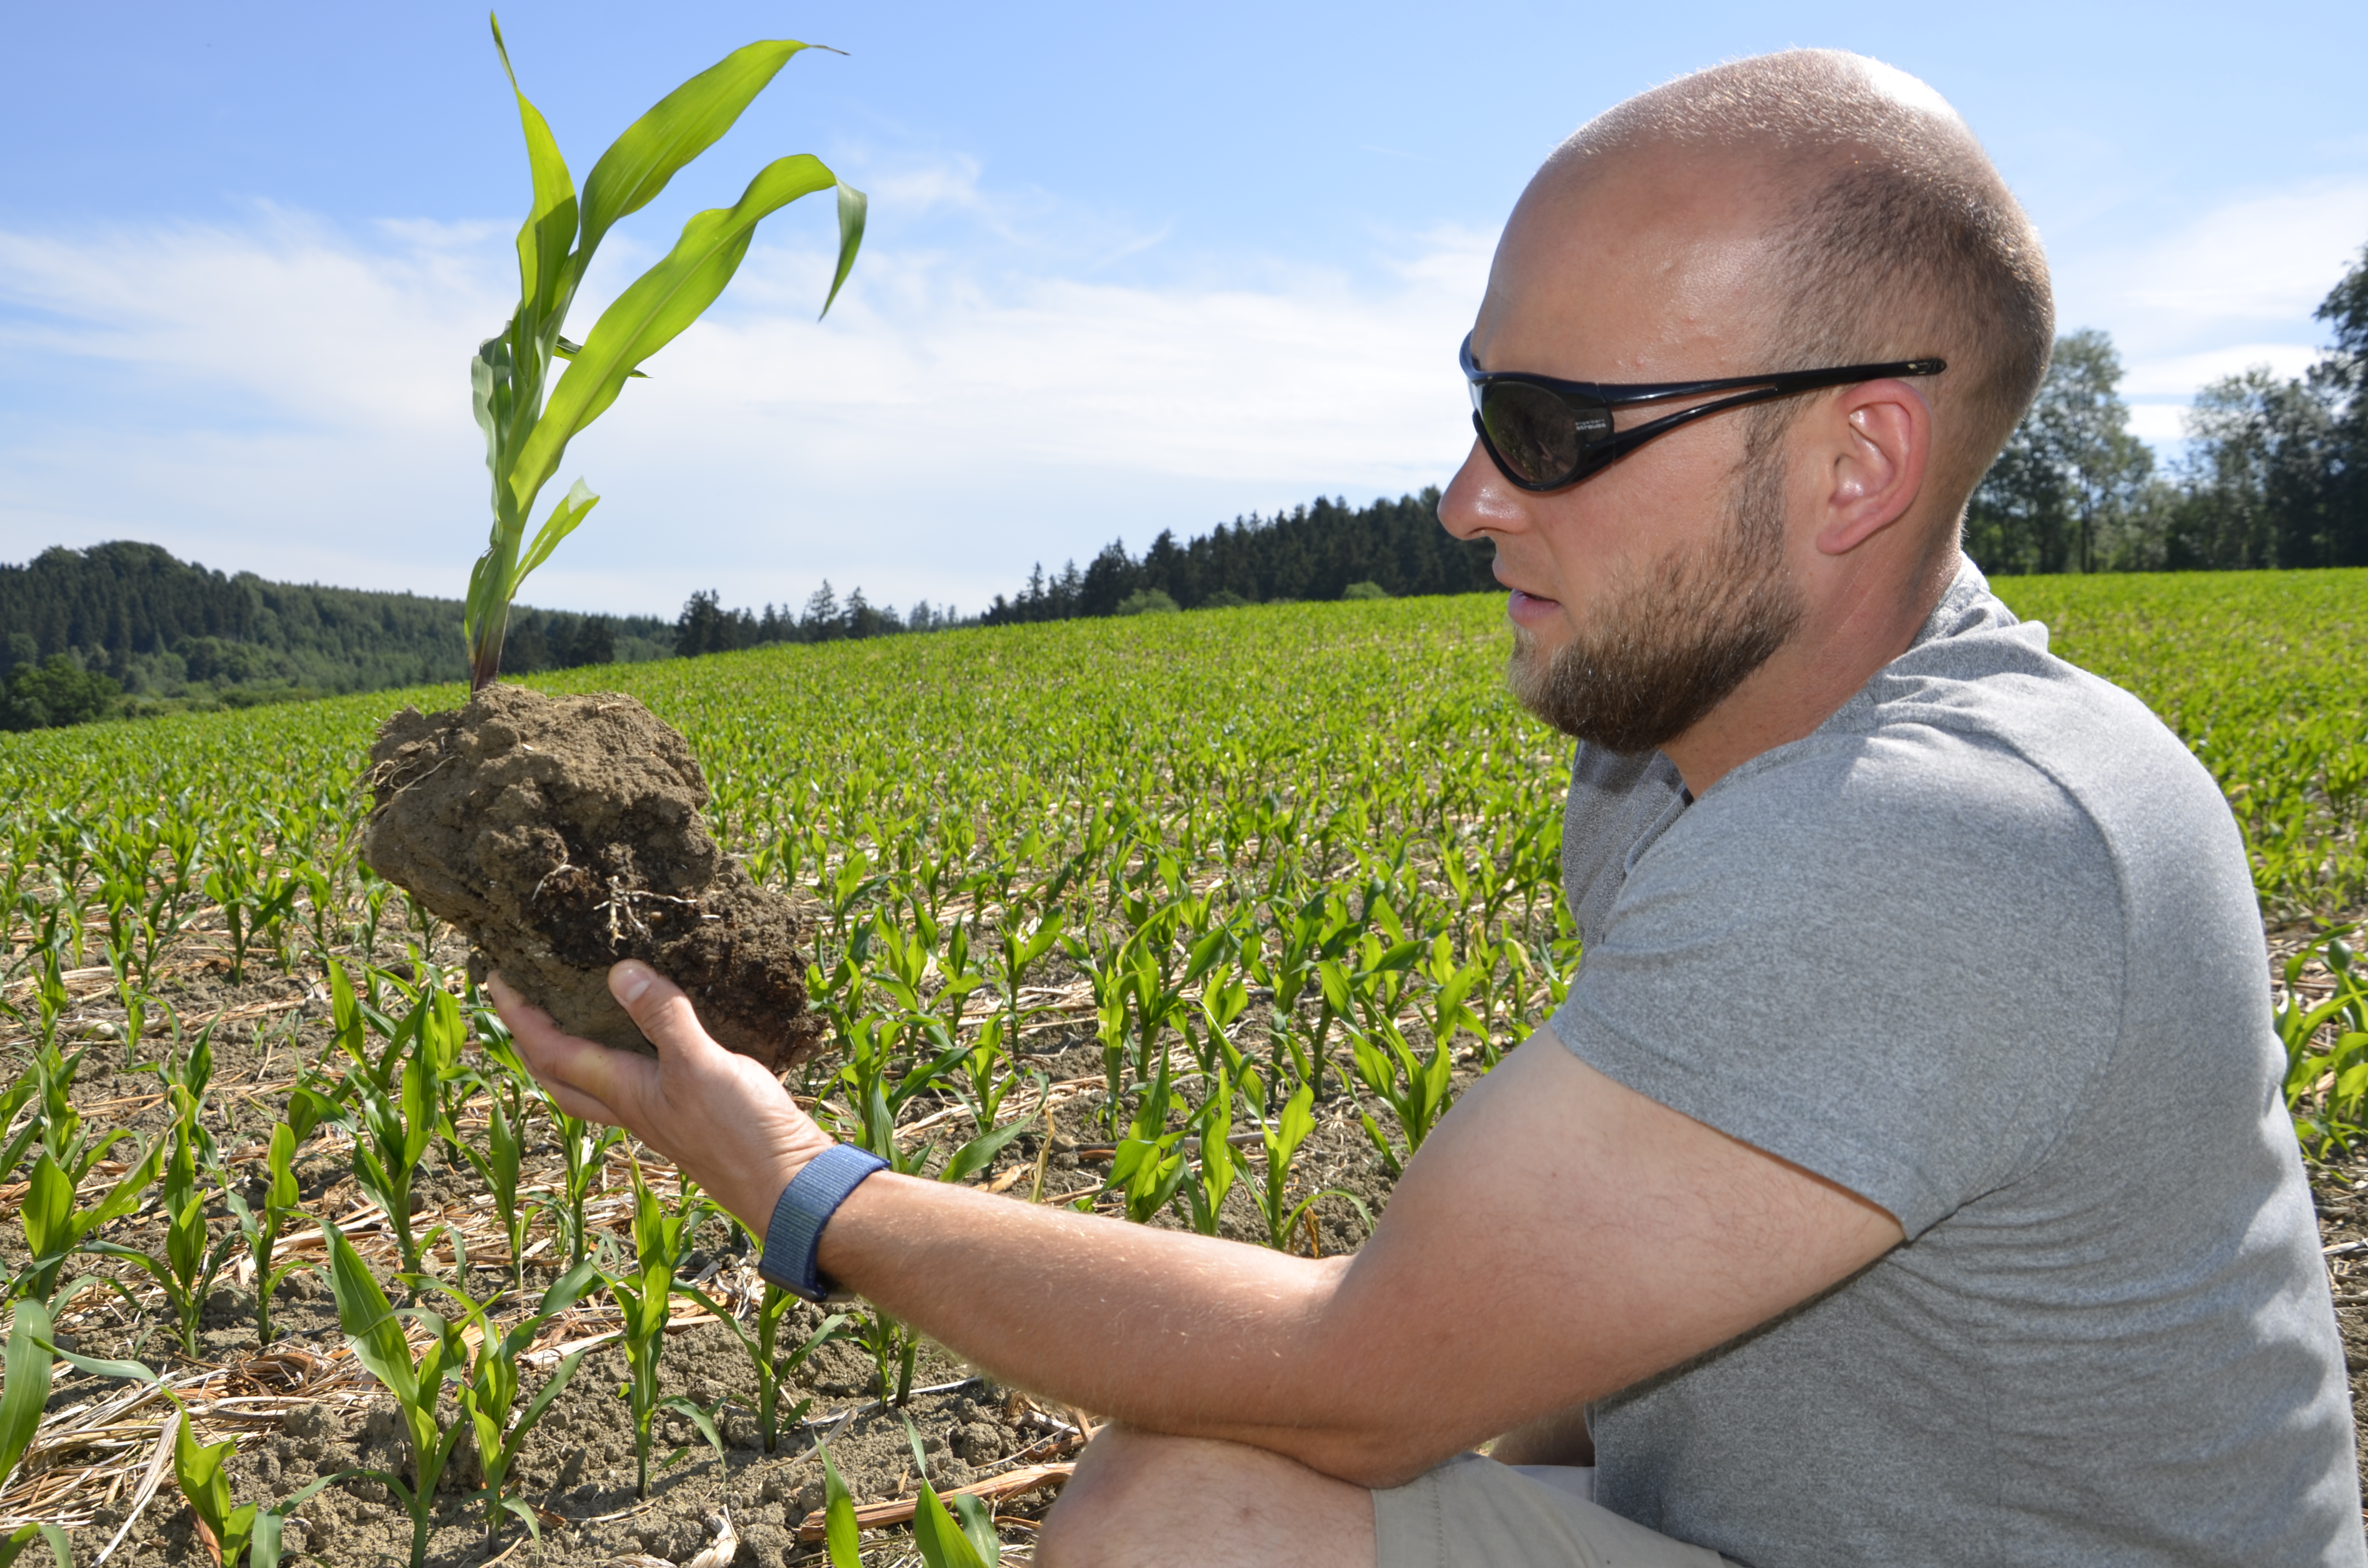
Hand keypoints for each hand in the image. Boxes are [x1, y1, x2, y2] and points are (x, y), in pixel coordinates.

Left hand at [489, 961, 835, 1233]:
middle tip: (517, 1004)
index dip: (519, 1016)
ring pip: (592, 1084)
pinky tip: (643, 1041)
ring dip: (567, 1053)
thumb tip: (618, 973)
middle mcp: (631, 1105)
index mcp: (623, 1092)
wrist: (786, 1183)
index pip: (552, 1051)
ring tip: (566, 1019)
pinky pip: (633, 1081)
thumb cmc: (742, 1133)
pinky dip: (619, 1055)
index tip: (496, 979)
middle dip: (530, 1042)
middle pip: (559, 1078)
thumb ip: (662, 1017)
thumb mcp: (701, 1065)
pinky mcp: (688, 1111)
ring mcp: (658, 1112)